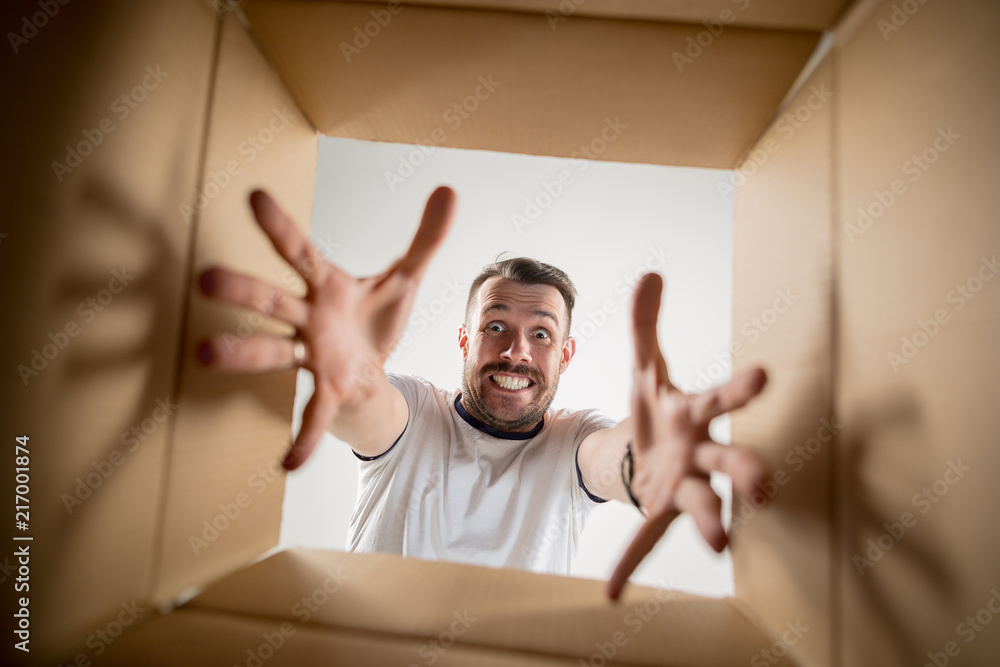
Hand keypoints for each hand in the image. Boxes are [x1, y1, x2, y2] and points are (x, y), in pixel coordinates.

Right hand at [197, 187, 456, 469]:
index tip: (254, 197)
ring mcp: (311, 354)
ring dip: (243, 353)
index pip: (300, 251)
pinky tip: (289, 464)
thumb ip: (425, 237)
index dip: (279, 227)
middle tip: (205, 278)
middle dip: (243, 291)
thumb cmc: (374, 316)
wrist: (375, 366)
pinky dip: (303, 437)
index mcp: (326, 284)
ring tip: (205, 355)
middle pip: (272, 300)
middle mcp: (309, 317)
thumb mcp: (405, 276)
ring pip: (273, 351)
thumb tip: (450, 189)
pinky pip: (311, 412)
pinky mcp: (327, 387)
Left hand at [606, 273, 768, 599]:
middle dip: (746, 469)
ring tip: (720, 542)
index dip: (739, 389)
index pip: (720, 398)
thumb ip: (646, 325)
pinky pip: (644, 540)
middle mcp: (700, 452)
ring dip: (711, 520)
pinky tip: (612, 593)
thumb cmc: (657, 407)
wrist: (646, 448)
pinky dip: (628, 565)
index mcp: (695, 413)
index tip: (764, 375)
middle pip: (728, 459)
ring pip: (703, 502)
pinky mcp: (659, 511)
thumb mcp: (645, 367)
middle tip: (764, 482)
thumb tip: (650, 273)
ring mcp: (683, 486)